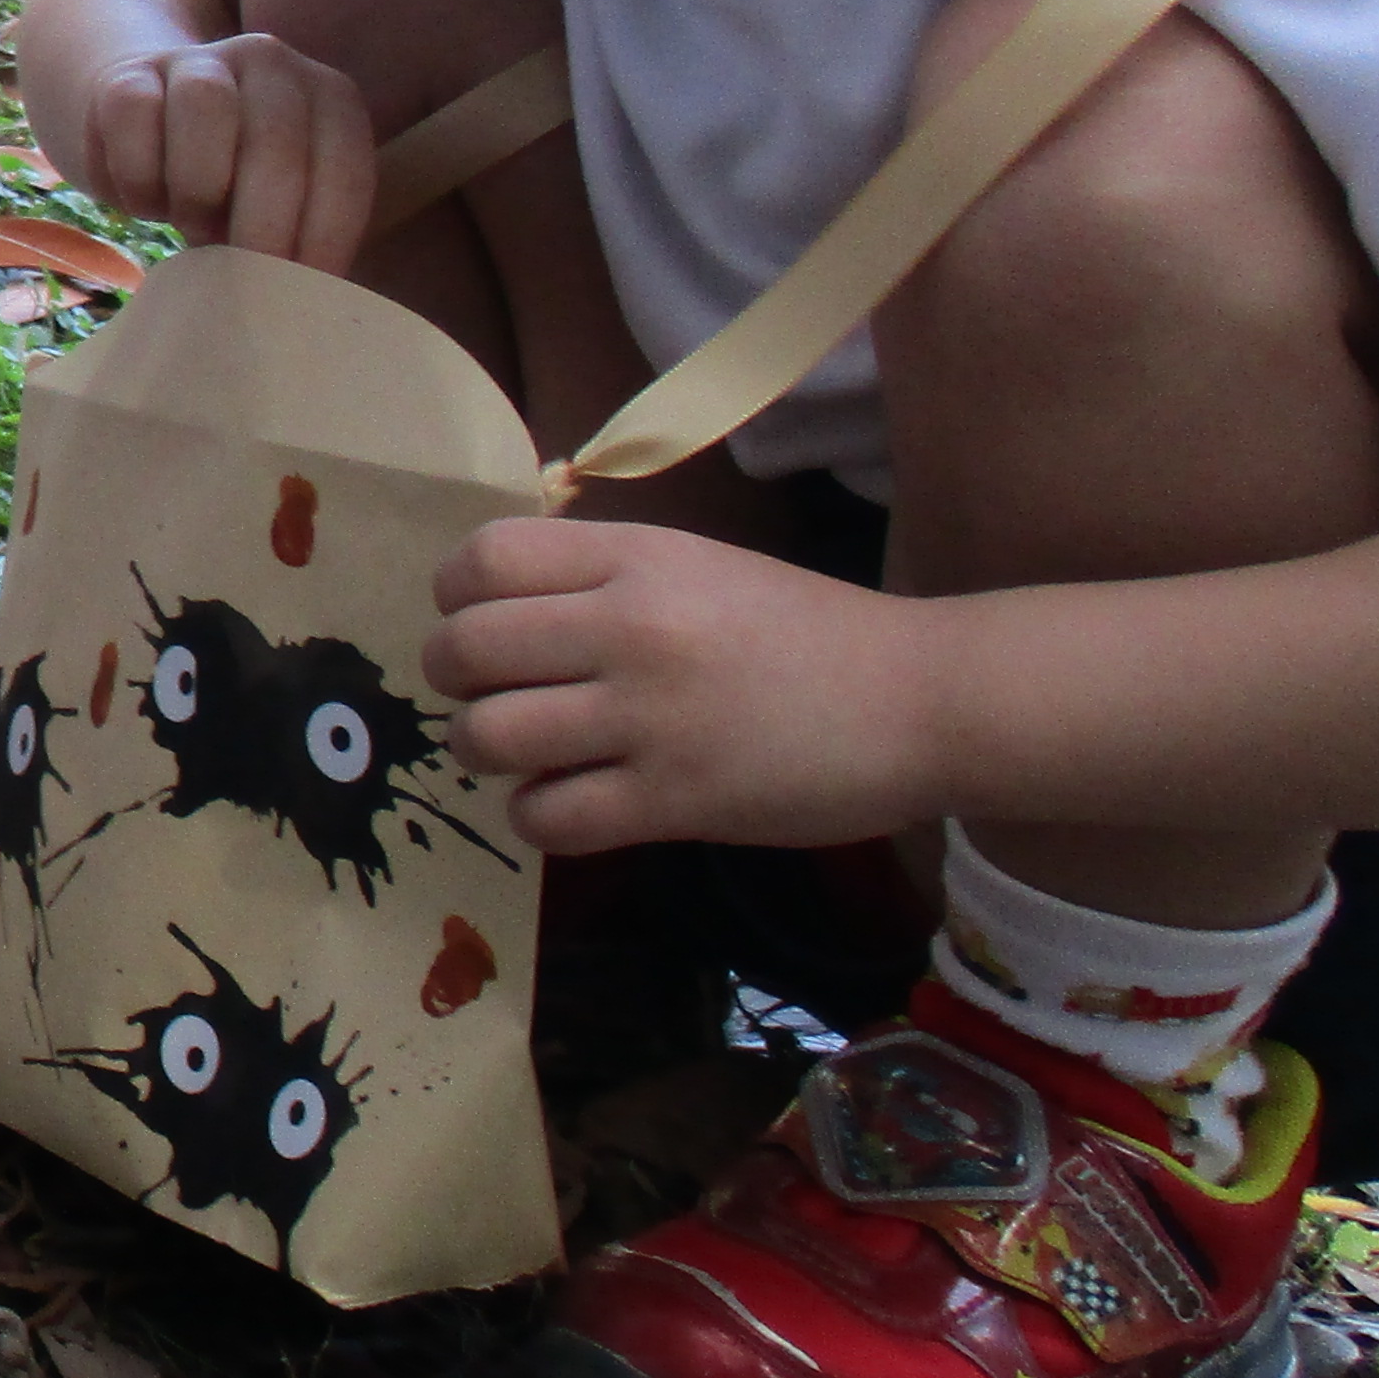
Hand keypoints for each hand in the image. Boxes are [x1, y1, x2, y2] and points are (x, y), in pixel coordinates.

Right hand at [66, 30, 379, 269]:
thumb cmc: (232, 180)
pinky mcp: (128, 75)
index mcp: (328, 97)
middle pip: (276, 142)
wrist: (150, 117)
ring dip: (198, 189)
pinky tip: (145, 201)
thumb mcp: (282, 198)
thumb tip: (305, 310)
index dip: (324, 239)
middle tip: (242, 268)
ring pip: (204, 110)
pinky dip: (137, 177)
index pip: (343, 169)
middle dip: (261, 223)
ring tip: (193, 226)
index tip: (299, 289)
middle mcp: (271, 63)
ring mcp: (198, 61)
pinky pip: (132, 118)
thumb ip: (300, 234)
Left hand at [431, 515, 948, 855]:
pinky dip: (537, 816)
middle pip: (466, 649)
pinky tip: (568, 803)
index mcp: (636, 560)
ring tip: (526, 754)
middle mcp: (631, 628)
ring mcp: (651, 717)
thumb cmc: (806, 632)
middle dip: (455, 680)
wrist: (923, 701)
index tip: (479, 623)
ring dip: (487, 752)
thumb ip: (603, 575)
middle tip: (492, 695)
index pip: (484, 561)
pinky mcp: (675, 801)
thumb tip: (491, 596)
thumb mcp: (698, 567)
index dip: (455, 597)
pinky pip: (546, 817)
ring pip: (490, 736)